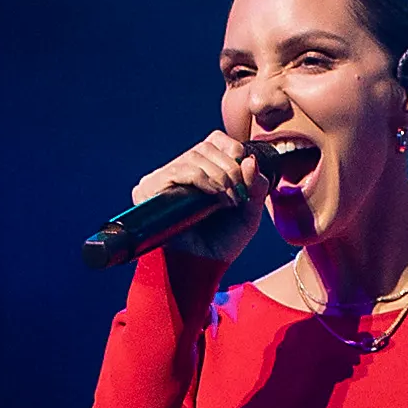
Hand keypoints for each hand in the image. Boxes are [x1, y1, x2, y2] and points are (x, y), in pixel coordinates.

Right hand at [130, 131, 266, 264]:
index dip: (232, 149)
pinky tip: (214, 196)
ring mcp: (164, 177)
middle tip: (239, 196)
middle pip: (206, 147)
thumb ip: (255, 188)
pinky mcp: (151, 187)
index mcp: (203, 171)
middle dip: (230, 169)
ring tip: (227, 201)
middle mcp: (181, 170)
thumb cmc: (222, 243)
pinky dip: (202, 180)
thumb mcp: (248, 215)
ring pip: (195, 156)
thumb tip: (250, 160)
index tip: (244, 172)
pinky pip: (180, 170)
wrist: (200, 267)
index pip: (215, 141)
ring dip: (219, 176)